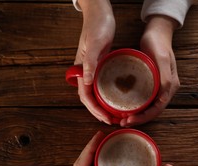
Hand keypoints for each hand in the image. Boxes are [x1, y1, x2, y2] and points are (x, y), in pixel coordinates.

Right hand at [75, 0, 115, 124]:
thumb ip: (89, 62)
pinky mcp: (99, 65)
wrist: (100, 12)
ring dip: (102, 105)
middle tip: (111, 121)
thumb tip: (86, 81)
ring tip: (113, 114)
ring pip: (94, 92)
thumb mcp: (95, 43)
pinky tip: (115, 98)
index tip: (105, 117)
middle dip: (98, 111)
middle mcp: (85, 71)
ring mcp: (92, 69)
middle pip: (89, 97)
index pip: (85, 94)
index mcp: (81, 68)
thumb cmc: (97, 25)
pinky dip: (106, 94)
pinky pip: (101, 84)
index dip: (94, 108)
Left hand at [121, 15, 179, 126]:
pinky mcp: (151, 83)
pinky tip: (125, 107)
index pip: (157, 109)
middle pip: (152, 111)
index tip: (129, 119)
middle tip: (122, 122)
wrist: (156, 31)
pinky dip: (135, 105)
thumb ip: (165, 78)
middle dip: (138, 119)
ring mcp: (159, 87)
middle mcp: (166, 90)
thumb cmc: (158, 43)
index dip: (144, 117)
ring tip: (122, 119)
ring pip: (148, 107)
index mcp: (171, 87)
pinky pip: (144, 99)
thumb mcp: (162, 59)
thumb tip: (163, 97)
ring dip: (136, 114)